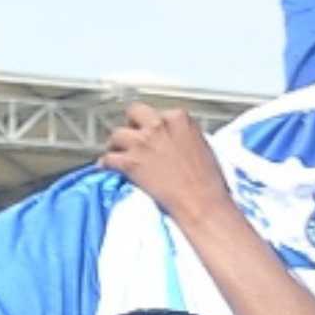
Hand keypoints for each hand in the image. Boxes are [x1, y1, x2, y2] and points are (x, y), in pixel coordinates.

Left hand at [99, 103, 231, 224]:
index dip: (152, 125)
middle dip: (132, 124)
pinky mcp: (130, 163)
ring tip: (117, 153)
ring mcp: (142, 143)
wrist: (201, 202)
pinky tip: (106, 168)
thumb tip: (172, 140)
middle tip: (132, 136)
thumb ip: (182, 135)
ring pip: (117, 134)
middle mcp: (158, 126)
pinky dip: (106, 164)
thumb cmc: (207, 180)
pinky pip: (108, 158)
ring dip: (116, 144)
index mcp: (180, 119)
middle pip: (134, 112)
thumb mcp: (202, 145)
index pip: (158, 113)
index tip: (151, 134)